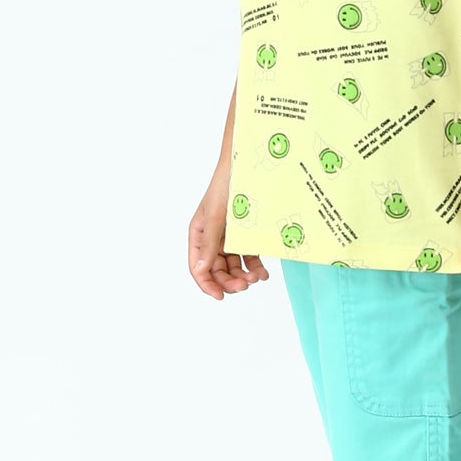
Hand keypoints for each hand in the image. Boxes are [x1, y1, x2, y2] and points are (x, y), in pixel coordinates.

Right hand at [188, 169, 270, 299]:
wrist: (249, 164)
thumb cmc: (227, 184)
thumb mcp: (217, 216)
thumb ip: (210, 245)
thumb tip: (200, 270)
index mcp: (199, 234)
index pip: (198, 267)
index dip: (207, 284)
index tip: (220, 296)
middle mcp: (212, 239)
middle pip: (216, 270)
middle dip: (229, 282)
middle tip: (244, 286)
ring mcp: (229, 238)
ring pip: (233, 267)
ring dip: (243, 277)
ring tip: (256, 278)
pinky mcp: (246, 235)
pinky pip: (248, 258)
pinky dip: (254, 268)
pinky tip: (263, 273)